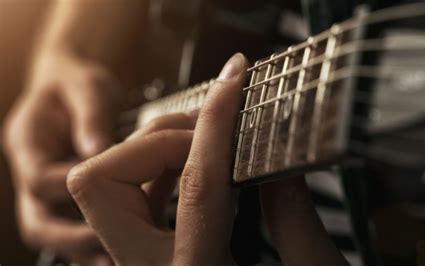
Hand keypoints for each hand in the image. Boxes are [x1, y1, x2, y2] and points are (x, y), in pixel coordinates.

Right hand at [3, 49, 120, 264]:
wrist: (73, 85)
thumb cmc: (77, 81)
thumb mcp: (86, 86)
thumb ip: (91, 116)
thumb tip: (98, 149)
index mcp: (27, 142)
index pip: (36, 179)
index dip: (68, 191)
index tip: (105, 200)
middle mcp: (31, 169)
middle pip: (35, 220)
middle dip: (69, 240)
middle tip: (107, 251)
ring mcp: (45, 187)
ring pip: (52, 230)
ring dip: (81, 247)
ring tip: (115, 260)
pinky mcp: (63, 194)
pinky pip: (72, 223)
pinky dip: (92, 238)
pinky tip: (119, 247)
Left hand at [67, 54, 347, 265]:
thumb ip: (293, 215)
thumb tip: (278, 155)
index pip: (196, 186)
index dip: (217, 124)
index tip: (234, 79)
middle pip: (103, 182)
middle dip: (158, 138)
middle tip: (213, 124)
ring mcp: (139, 265)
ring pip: (108, 184)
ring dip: (159, 146)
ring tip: (211, 136)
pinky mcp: (148, 256)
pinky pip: (134, 197)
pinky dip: (164, 168)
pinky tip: (202, 163)